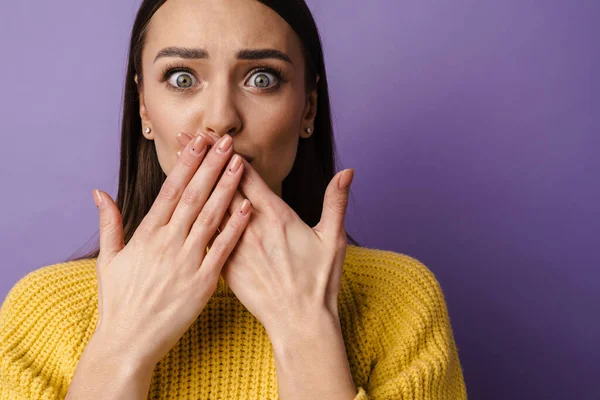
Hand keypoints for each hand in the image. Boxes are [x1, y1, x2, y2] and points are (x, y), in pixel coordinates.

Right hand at [91, 133, 251, 367]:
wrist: (129, 342)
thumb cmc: (119, 301)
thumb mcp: (108, 260)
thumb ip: (109, 223)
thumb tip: (99, 191)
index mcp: (146, 234)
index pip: (170, 190)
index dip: (186, 164)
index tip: (199, 142)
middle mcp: (167, 243)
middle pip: (193, 196)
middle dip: (211, 166)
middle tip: (225, 141)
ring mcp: (186, 262)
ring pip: (210, 216)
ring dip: (226, 188)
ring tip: (239, 163)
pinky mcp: (202, 283)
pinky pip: (222, 249)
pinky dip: (235, 227)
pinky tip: (248, 207)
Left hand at [175, 133, 353, 338]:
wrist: (300, 323)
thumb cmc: (319, 281)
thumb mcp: (334, 239)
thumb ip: (336, 202)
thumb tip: (348, 171)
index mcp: (276, 217)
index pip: (247, 177)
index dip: (227, 153)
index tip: (212, 135)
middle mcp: (251, 229)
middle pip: (221, 187)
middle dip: (201, 160)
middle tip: (182, 137)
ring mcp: (235, 248)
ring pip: (207, 209)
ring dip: (191, 184)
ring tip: (175, 163)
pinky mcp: (226, 268)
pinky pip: (205, 238)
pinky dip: (192, 218)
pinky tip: (179, 208)